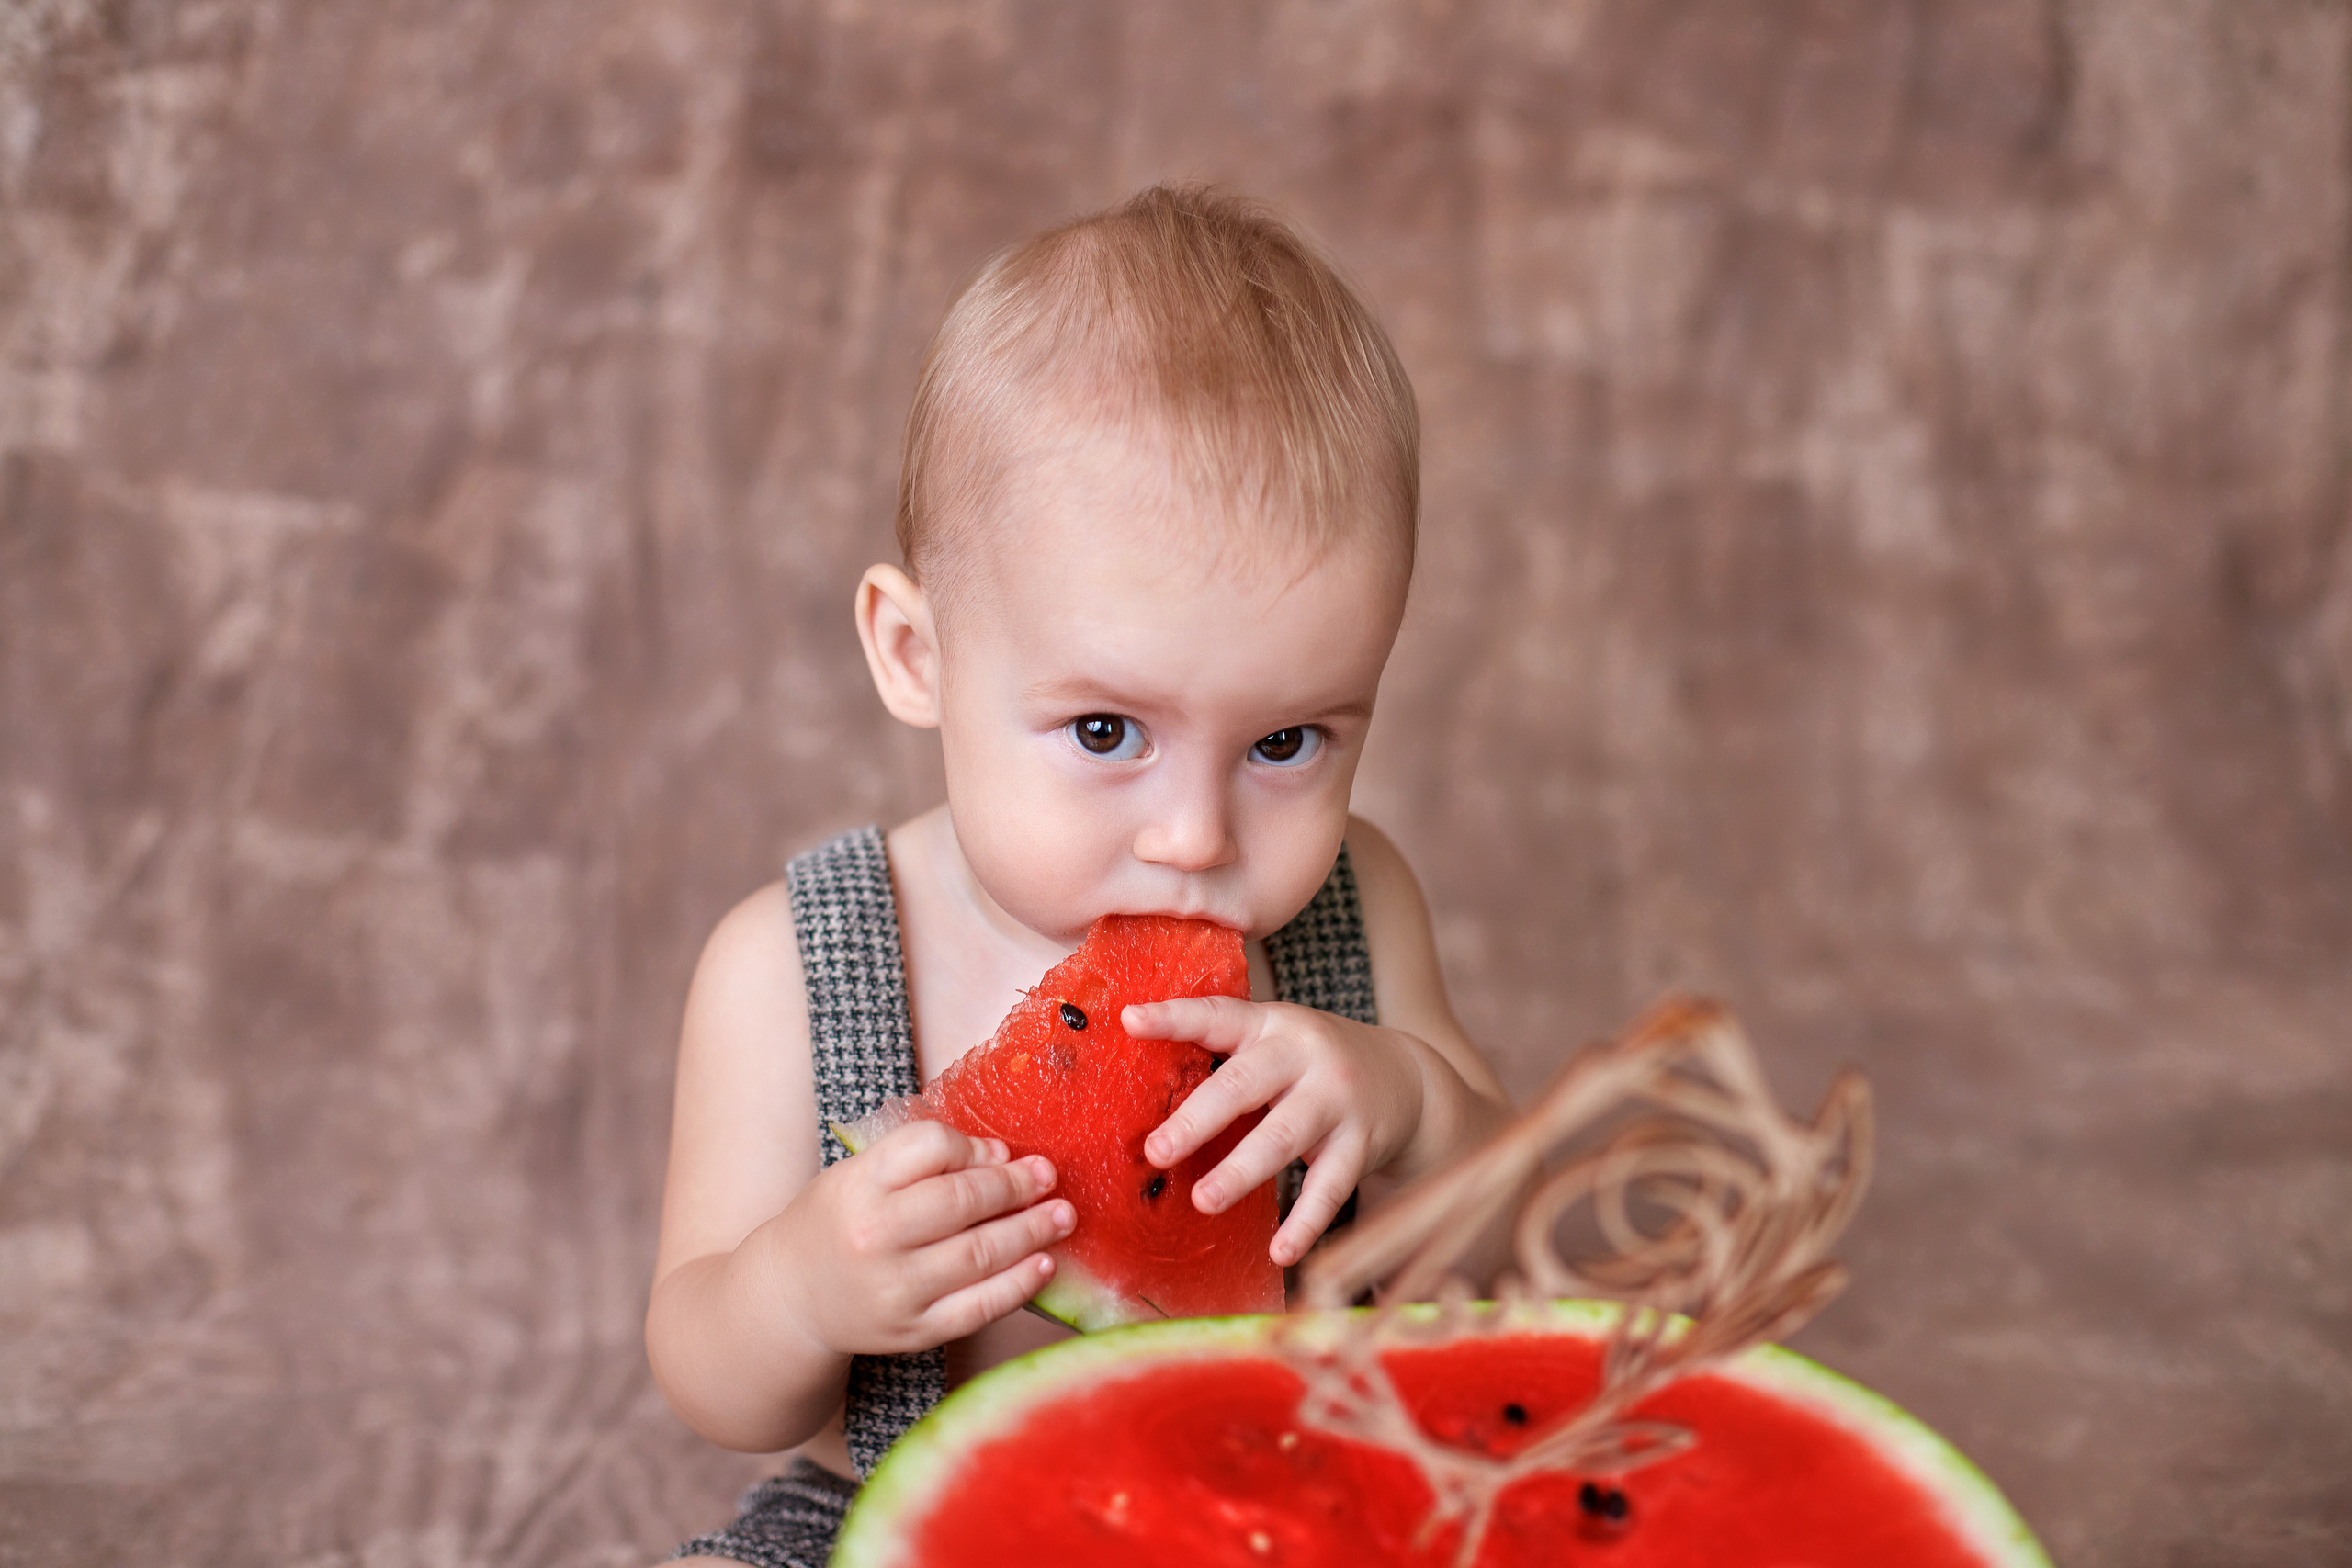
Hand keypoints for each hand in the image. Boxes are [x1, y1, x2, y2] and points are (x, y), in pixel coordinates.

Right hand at [763, 1118, 1074, 1355]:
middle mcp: (873, 1236)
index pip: (929, 1147)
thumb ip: (919, 1160)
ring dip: (1031, 1231)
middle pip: (962, 1200)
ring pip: (980, 1254)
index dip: (974, 1147)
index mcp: (857, 1185)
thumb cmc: (836, 1224)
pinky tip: (1044, 1264)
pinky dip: (1019, 1284)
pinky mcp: (913, 1332)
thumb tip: (999, 1156)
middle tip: (1048, 1175)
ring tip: (1062, 1215)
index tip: (1000, 1152)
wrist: (789, 1300)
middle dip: (1016, 1186)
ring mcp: (895, 1289)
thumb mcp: (857, 1175)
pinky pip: (979, 1307)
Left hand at [1124, 997, 1426, 1267]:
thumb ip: (1225, 1059)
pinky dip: (1306, 1223)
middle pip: (1245, 1084)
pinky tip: (1281, 1252)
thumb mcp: (1275, 1042)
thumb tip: (1144, 1103)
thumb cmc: (1313, 1064)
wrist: (1407, 1077)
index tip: (1130, 1021)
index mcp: (1270, 1025)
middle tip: (1156, 1151)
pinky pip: (1330, 1187)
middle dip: (1198, 1119)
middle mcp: (1304, 1055)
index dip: (1175, 1017)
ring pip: (1283, 1137)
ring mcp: (1336, 1099)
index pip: (1218, 1016)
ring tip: (1204, 1200)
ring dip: (1241, 1171)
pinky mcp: (1361, 1143)